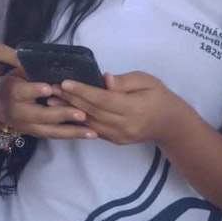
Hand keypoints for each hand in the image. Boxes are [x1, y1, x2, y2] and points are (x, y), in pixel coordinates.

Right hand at [0, 72, 95, 139]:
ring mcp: (27, 126)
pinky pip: (54, 136)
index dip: (35, 90)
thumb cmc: (13, 84)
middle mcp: (19, 113)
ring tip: (92, 132)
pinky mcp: (36, 134)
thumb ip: (33, 70)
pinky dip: (72, 135)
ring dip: (72, 131)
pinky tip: (89, 135)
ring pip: (50, 131)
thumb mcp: (18, 73)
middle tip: (81, 113)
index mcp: (13, 92)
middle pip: (41, 115)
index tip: (49, 88)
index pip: (23, 92)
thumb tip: (54, 61)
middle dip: (62, 114)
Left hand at [57, 72, 189, 144]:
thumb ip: (125, 81)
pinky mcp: (115, 141)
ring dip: (69, 112)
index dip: (83, 91)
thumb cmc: (158, 96)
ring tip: (52, 100)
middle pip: (93, 112)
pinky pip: (93, 130)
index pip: (103, 99)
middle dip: (70, 100)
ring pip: (90, 123)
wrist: (169, 124)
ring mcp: (119, 136)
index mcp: (134, 108)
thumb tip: (106, 79)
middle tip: (51, 89)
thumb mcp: (147, 81)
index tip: (65, 83)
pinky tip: (64, 112)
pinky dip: (78, 121)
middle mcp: (125, 125)